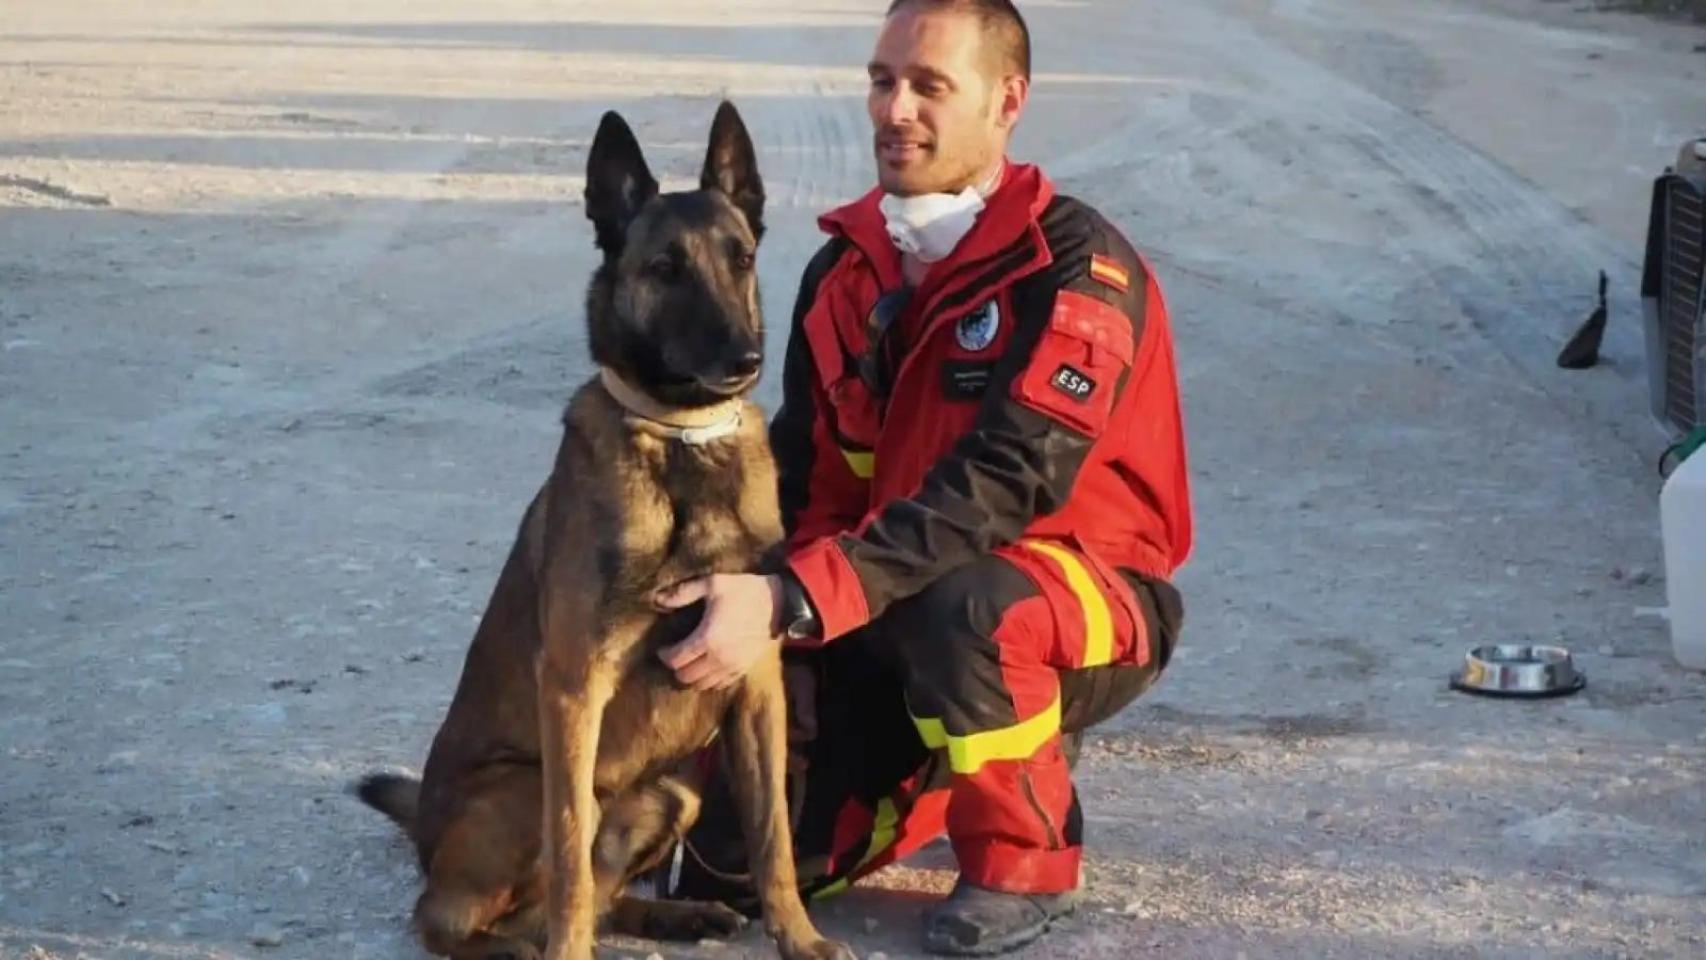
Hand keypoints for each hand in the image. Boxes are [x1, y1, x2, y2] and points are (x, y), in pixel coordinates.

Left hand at [655, 574, 783, 689]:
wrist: (778, 603)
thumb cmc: (744, 591)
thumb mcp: (712, 584)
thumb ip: (683, 593)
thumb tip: (658, 600)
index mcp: (707, 638)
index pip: (676, 660)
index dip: (664, 656)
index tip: (662, 648)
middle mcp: (718, 658)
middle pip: (686, 677)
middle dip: (676, 668)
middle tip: (675, 656)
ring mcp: (732, 667)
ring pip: (702, 685)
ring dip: (692, 677)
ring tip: (690, 663)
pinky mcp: (743, 669)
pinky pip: (720, 685)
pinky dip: (709, 680)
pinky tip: (707, 667)